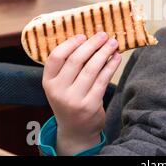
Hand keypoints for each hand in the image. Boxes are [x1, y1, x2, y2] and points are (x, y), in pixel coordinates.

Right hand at [42, 32, 121, 155]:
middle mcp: (58, 91)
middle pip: (75, 60)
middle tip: (104, 35)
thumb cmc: (71, 100)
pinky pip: (103, 80)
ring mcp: (74, 99)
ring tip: (113, 43)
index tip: (83, 36)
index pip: (55, 57)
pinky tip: (116, 58)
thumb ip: (69, 67)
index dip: (70, 44)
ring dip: (104, 53)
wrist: (76, 130)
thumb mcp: (61, 86)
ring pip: (91, 69)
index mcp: (48, 82)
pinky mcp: (90, 105)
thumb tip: (89, 39)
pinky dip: (111, 66)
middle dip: (92, 44)